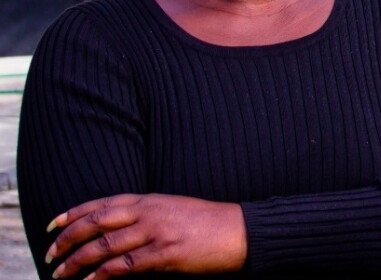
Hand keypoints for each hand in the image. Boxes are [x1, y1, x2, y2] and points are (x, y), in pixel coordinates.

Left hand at [44, 193, 246, 278]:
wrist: (239, 231)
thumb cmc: (208, 223)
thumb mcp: (173, 209)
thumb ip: (146, 214)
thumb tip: (117, 229)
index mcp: (151, 199)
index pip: (103, 203)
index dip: (73, 213)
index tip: (52, 225)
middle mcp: (150, 211)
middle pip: (97, 221)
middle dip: (68, 238)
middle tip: (50, 255)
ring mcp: (157, 231)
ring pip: (105, 245)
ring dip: (77, 261)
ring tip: (60, 274)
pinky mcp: (166, 253)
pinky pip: (125, 265)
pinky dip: (102, 275)